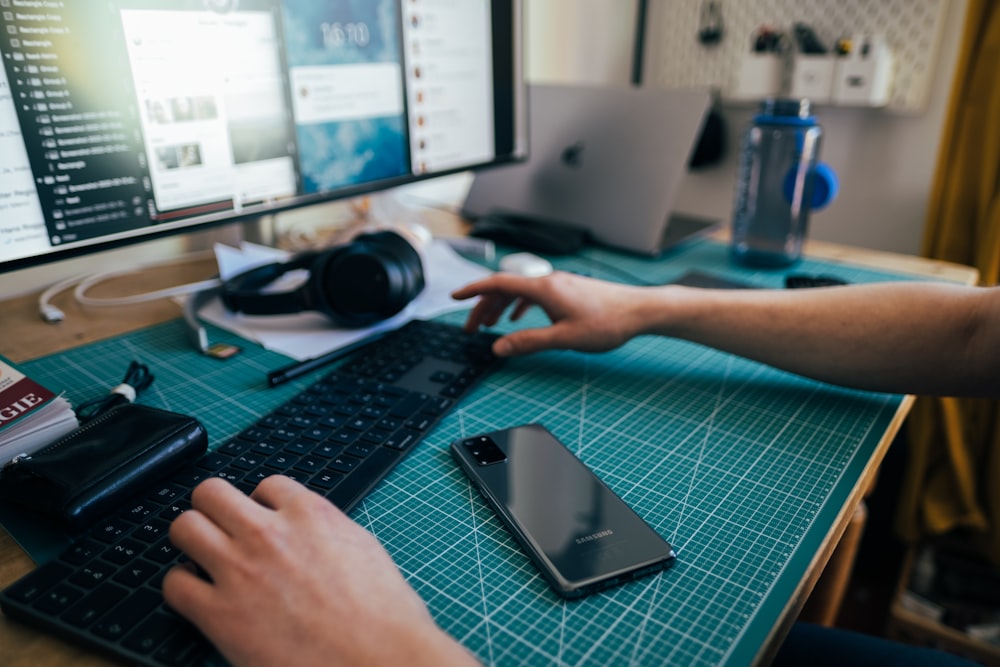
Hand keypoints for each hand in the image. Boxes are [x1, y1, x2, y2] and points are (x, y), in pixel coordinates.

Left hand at [163, 476, 476, 666]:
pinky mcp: (219, 614)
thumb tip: (313, 533)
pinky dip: (182, 588)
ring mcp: (240, 570)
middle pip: (212, 492)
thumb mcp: (363, 550)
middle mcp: (269, 533)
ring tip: (204, 559)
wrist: (378, 659)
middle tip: (222, 530)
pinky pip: (174, 584)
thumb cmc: (384, 616)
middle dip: (214, 509)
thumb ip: (327, 532)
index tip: (264, 520)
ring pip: (184, 527)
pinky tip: (201, 598)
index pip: (267, 484)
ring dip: (192, 540)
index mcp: (310, 514)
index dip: (263, 504)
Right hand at [452, 271, 647, 355]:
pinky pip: (534, 294)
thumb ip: (528, 342)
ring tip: (490, 326)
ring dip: (500, 307)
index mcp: (542, 289)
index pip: (498, 284)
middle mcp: (548, 281)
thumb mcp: (564, 338)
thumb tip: (498, 347)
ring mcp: (559, 284)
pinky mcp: (568, 290)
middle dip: (483, 307)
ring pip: (520, 292)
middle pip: (505, 289)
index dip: (473, 290)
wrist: (639, 311)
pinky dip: (519, 305)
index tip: (454, 296)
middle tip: (471, 329)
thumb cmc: (607, 323)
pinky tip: (519, 318)